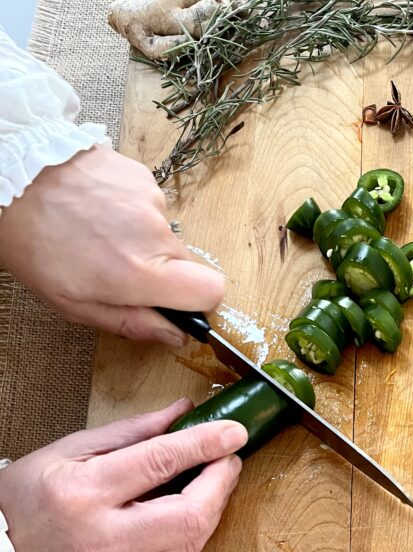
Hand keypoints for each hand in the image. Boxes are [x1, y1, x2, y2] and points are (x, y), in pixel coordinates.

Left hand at [0, 145, 223, 346]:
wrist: (10, 180)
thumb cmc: (35, 247)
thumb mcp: (75, 304)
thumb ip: (132, 322)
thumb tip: (175, 335)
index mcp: (140, 273)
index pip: (212, 290)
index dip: (200, 301)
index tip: (178, 304)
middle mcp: (154, 233)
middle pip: (189, 264)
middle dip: (163, 273)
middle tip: (120, 270)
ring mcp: (149, 199)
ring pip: (166, 234)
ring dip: (142, 240)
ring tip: (100, 234)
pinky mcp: (141, 175)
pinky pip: (151, 205)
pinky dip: (131, 212)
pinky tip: (99, 211)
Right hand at [0, 402, 247, 551]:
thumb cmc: (27, 499)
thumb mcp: (70, 451)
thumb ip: (133, 432)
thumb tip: (184, 413)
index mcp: (82, 493)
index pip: (160, 463)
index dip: (205, 444)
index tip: (234, 432)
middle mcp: (102, 538)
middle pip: (189, 515)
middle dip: (221, 484)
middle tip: (227, 459)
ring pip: (191, 544)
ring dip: (213, 509)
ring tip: (214, 482)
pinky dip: (193, 535)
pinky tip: (193, 514)